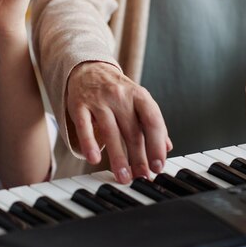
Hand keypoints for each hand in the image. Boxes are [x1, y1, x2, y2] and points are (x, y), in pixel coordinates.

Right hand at [66, 62, 171, 182]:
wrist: (87, 68)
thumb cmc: (116, 90)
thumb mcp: (137, 100)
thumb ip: (151, 123)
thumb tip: (166, 148)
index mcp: (138, 95)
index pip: (152, 121)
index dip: (157, 145)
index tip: (158, 166)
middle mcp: (120, 96)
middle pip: (132, 131)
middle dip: (138, 157)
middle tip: (142, 177)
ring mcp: (98, 100)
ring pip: (110, 131)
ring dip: (118, 157)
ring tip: (123, 176)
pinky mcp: (79, 105)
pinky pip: (84, 126)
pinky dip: (89, 143)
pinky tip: (94, 159)